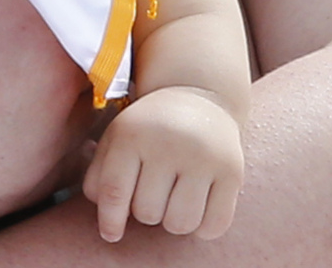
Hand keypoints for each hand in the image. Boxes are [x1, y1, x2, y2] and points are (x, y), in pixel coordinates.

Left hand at [82, 85, 243, 241]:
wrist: (197, 96)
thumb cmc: (148, 127)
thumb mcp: (116, 138)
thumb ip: (100, 175)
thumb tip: (107, 222)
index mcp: (131, 134)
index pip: (114, 191)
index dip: (110, 220)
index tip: (111, 235)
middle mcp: (168, 143)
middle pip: (147, 212)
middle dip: (146, 211)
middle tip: (154, 190)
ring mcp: (203, 157)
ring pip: (180, 224)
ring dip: (173, 221)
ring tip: (174, 198)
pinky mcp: (231, 171)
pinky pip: (214, 225)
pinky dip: (203, 227)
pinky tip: (198, 205)